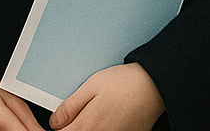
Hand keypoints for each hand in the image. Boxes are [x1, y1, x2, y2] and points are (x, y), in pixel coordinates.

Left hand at [49, 63, 163, 130]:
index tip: (56, 121)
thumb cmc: (125, 83)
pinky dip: (99, 128)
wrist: (154, 87)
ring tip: (93, 114)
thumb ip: (70, 107)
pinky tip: (104, 118)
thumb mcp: (91, 86)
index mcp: (88, 126)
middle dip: (69, 127)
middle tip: (71, 117)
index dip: (56, 127)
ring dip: (85, 128)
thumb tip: (55, 121)